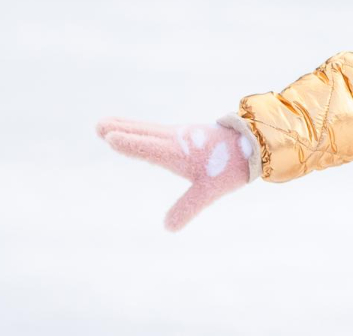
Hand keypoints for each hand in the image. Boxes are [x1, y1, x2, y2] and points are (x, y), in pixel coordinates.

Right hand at [96, 117, 256, 230]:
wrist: (253, 144)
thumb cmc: (230, 166)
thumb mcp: (209, 191)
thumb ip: (188, 208)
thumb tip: (168, 228)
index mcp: (178, 151)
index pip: (148, 147)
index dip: (129, 143)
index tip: (110, 137)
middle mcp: (174, 140)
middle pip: (142, 134)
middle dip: (120, 130)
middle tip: (98, 125)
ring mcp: (178, 135)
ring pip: (147, 130)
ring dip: (126, 126)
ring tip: (105, 124)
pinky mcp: (183, 136)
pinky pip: (154, 131)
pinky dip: (139, 129)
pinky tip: (135, 132)